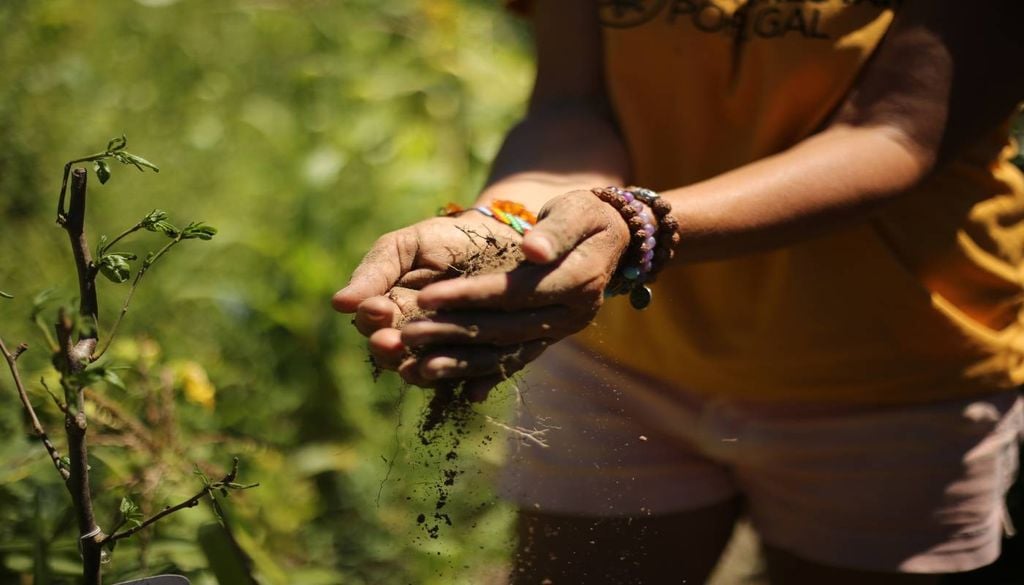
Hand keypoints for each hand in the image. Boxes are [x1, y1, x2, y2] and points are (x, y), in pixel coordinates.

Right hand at [332, 214, 523, 381]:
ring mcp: (447, 353)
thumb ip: (374, 273)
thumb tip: (338, 303)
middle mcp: (414, 340)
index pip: (373, 325)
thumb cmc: (445, 240)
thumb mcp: (405, 248)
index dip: (372, 320)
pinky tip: (468, 389)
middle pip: (395, 355)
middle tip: (390, 343)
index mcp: (390, 314)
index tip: (377, 308)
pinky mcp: (482, 362)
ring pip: (428, 372)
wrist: (500, 239)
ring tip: (418, 368)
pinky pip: (472, 377)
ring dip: (422, 372)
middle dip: (390, 350)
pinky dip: (469, 383)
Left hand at [398, 190, 628, 399]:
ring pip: (506, 351)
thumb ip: (556, 231)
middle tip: (406, 335)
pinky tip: (451, 387)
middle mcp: (572, 314)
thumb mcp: (577, 210)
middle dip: (453, 331)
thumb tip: (534, 251)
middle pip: (505, 327)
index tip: (425, 296)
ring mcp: (562, 332)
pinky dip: (481, 375)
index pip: (516, 291)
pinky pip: (513, 361)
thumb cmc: (586, 215)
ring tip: (417, 368)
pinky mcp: (550, 340)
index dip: (470, 295)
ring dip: (460, 362)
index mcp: (579, 280)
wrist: (612, 240)